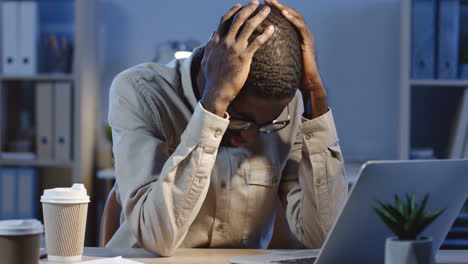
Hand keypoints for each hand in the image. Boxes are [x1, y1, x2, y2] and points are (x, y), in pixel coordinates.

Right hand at [200, 0, 274, 116]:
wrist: (216, 91)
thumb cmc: (212, 78)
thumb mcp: (207, 59)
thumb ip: (210, 44)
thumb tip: (212, 33)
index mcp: (217, 41)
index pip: (225, 21)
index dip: (233, 11)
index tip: (240, 5)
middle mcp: (225, 42)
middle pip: (238, 19)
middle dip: (249, 8)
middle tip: (257, 2)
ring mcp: (234, 49)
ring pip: (249, 27)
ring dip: (259, 16)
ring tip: (267, 10)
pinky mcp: (243, 57)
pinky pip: (257, 42)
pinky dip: (265, 34)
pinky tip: (273, 29)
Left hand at [265, 0, 327, 117]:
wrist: (307, 84)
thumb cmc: (291, 75)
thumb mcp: (278, 60)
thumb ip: (271, 53)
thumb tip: (254, 52)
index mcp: (292, 36)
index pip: (281, 19)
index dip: (272, 11)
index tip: (259, 5)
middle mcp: (299, 33)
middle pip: (288, 14)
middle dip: (277, 5)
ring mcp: (305, 36)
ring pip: (295, 16)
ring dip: (284, 8)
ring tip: (273, 2)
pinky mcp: (308, 42)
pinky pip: (301, 27)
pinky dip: (293, 19)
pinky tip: (285, 14)